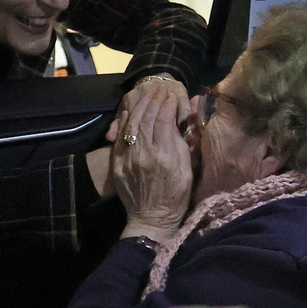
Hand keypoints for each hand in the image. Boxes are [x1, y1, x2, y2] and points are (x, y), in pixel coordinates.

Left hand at [111, 85, 191, 240]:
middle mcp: (144, 153)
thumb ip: (184, 145)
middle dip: (154, 100)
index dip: (167, 105)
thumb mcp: (188, 171)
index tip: (172, 96)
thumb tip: (183, 122)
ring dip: (140, 105)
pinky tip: (130, 109)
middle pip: (147, 118)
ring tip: (147, 93)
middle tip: (160, 89)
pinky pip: (121, 135)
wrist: (151, 219)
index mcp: (165, 156)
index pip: (164, 120)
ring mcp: (129, 157)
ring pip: (133, 123)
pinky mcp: (118, 162)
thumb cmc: (176, 197)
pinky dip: (125, 120)